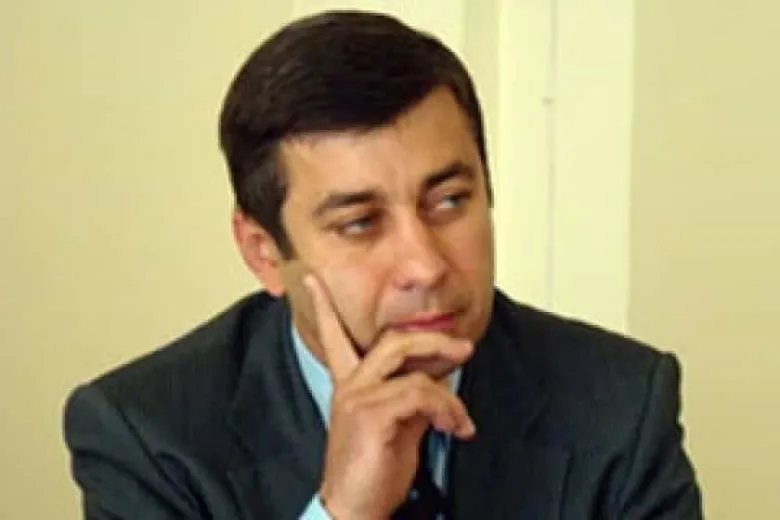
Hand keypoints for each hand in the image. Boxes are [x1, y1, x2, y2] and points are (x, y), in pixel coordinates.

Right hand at [304, 275, 475, 519]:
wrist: (355, 509)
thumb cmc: (373, 472)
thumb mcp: (398, 426)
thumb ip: (412, 397)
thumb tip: (439, 381)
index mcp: (351, 385)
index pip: (334, 337)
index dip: (323, 307)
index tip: (313, 280)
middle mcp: (351, 385)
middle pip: (393, 340)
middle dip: (435, 340)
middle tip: (465, 348)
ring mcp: (358, 397)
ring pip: (411, 363)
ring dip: (448, 388)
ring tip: (461, 415)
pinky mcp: (372, 414)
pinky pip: (421, 393)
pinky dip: (447, 409)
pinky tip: (455, 429)